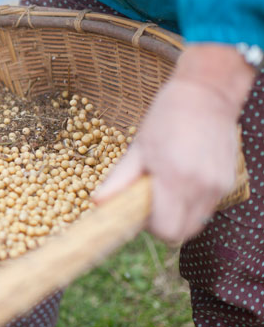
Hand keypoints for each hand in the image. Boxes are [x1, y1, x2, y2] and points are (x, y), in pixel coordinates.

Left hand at [93, 45, 255, 242]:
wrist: (207, 94)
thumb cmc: (167, 116)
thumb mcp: (138, 147)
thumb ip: (120, 180)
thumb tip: (98, 203)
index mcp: (175, 178)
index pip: (166, 230)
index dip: (150, 226)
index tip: (140, 208)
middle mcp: (201, 187)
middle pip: (182, 232)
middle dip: (164, 224)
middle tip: (151, 200)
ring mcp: (218, 186)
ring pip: (196, 222)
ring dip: (178, 213)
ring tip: (166, 185)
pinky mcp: (228, 182)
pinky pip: (206, 207)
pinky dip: (191, 202)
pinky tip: (181, 178)